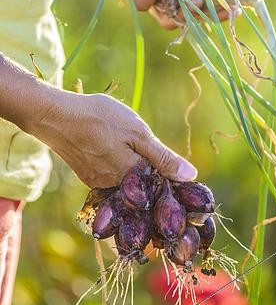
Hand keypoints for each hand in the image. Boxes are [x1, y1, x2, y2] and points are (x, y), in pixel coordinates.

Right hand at [29, 90, 196, 187]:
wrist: (55, 116)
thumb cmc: (99, 118)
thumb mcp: (137, 132)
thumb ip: (163, 157)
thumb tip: (191, 176)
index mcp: (134, 177)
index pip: (161, 188)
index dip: (172, 179)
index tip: (176, 172)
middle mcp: (116, 187)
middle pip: (143, 187)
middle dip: (152, 174)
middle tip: (147, 150)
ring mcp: (99, 184)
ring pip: (127, 181)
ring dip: (134, 169)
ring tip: (127, 144)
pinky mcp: (88, 178)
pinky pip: (111, 177)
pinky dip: (117, 166)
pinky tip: (112, 148)